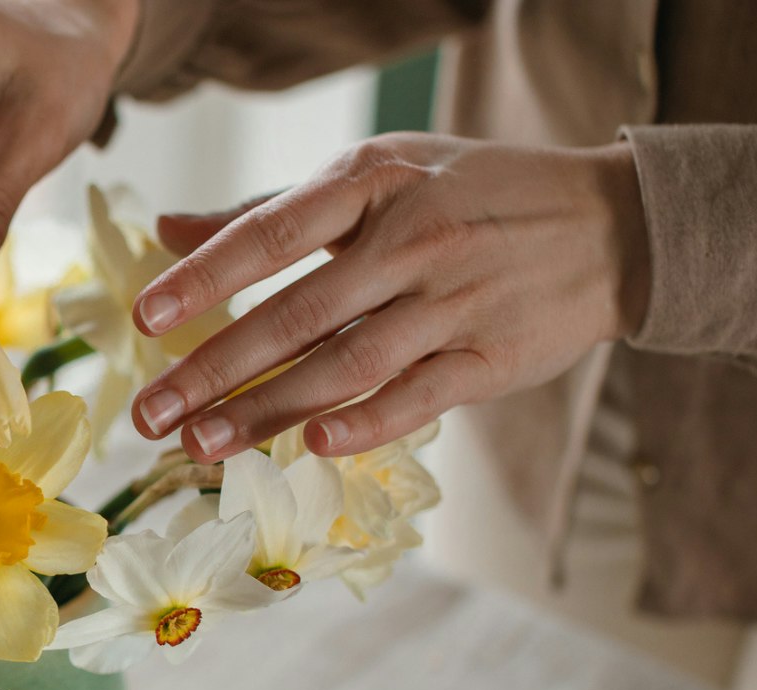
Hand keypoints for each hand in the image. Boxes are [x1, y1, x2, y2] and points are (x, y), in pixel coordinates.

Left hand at [128, 133, 650, 459]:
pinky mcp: (493, 358)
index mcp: (372, 185)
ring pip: (346, 365)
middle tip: (149, 415)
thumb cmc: (466, 195)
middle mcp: (411, 241)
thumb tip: (168, 227)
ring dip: (269, 411)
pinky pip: (420, 396)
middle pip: (297, 315)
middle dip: (214, 369)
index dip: (206, 275)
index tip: (146, 316)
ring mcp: (454, 302)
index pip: (272, 233)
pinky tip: (314, 446)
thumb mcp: (376, 174)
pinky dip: (367, 423)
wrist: (611, 225)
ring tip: (200, 446)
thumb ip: (270, 210)